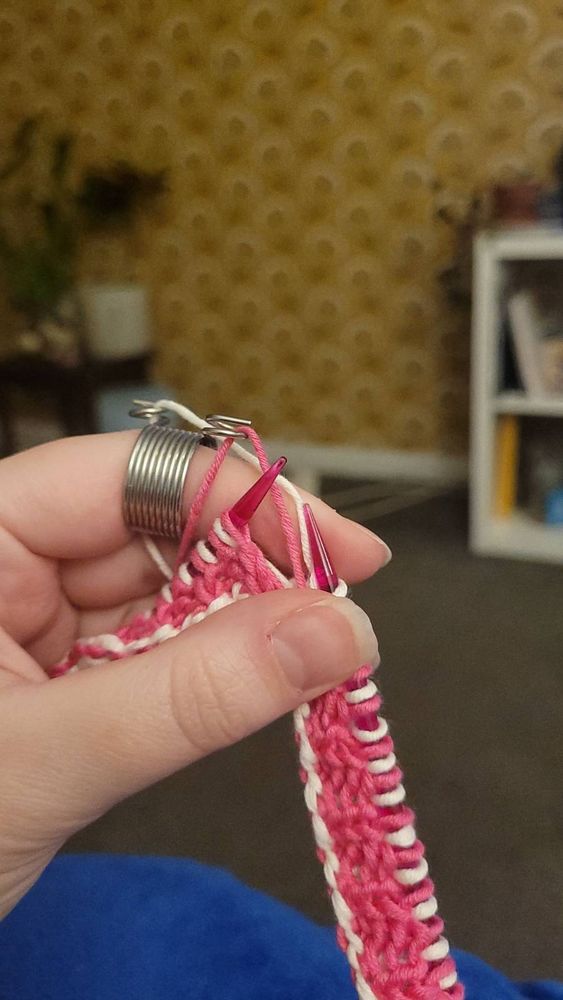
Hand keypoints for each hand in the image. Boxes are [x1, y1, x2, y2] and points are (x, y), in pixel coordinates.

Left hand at [0, 432, 386, 915]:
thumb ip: (193, 695)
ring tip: (310, 658)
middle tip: (338, 619)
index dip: (241, 499)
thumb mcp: (47, 760)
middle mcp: (8, 562)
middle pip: (158, 530)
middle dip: (253, 572)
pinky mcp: (62, 672)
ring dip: (241, 626)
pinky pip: (155, 648)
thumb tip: (334, 632)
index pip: (124, 477)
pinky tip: (253, 683)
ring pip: (166, 592)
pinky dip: (210, 668)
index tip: (340, 550)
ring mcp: (35, 618)